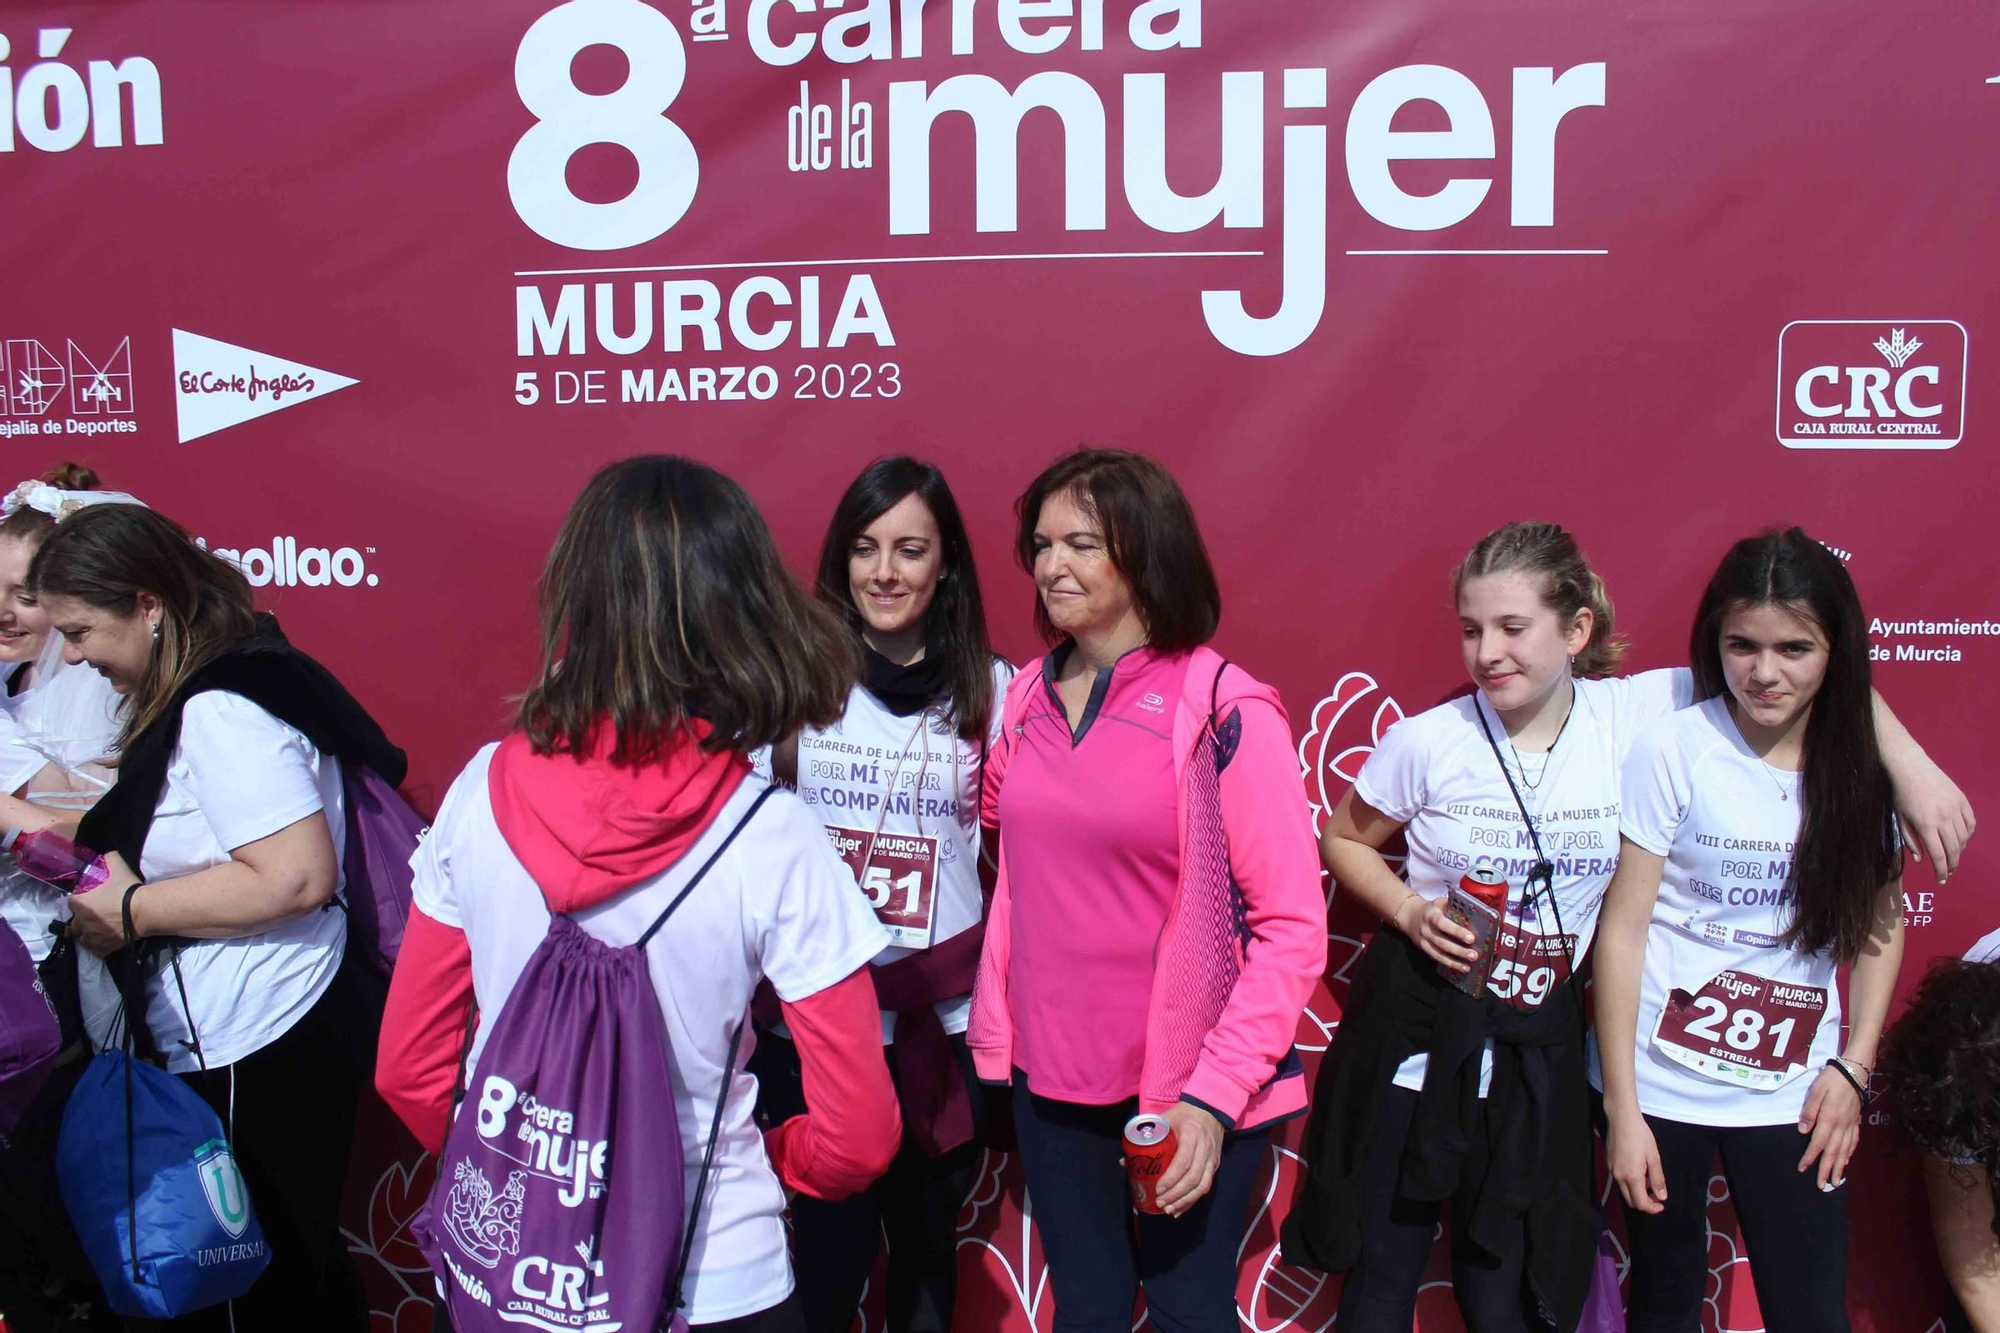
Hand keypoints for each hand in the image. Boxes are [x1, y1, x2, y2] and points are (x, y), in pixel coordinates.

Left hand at [60, 854, 141, 956]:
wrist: (144, 910)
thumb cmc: (128, 889)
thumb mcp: (117, 866)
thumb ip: (107, 858)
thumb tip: (104, 853)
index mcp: (79, 903)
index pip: (71, 902)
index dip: (79, 900)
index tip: (88, 899)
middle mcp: (80, 922)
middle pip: (72, 924)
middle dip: (80, 920)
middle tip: (93, 916)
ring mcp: (91, 937)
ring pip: (82, 938)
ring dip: (87, 934)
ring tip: (97, 930)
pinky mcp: (103, 948)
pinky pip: (95, 950)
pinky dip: (97, 946)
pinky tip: (104, 941)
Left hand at [1150, 1101, 1224, 1216]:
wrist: (1209, 1110)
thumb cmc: (1183, 1115)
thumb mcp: (1165, 1120)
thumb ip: (1147, 1139)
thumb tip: (1124, 1162)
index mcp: (1191, 1134)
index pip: (1183, 1161)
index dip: (1171, 1179)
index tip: (1157, 1189)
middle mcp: (1205, 1148)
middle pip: (1193, 1178)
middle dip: (1175, 1194)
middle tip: (1160, 1203)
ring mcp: (1212, 1158)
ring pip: (1202, 1186)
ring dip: (1185, 1201)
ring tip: (1169, 1210)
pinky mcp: (1215, 1166)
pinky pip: (1206, 1187)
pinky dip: (1192, 1200)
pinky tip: (1180, 1209)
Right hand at [1398, 895, 1478, 971]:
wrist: (1409, 915)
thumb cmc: (1431, 909)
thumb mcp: (1440, 903)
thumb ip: (1454, 907)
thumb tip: (1476, 914)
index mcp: (1432, 915)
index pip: (1443, 924)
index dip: (1456, 931)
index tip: (1471, 938)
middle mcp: (1427, 929)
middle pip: (1442, 942)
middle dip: (1459, 950)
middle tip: (1474, 955)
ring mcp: (1424, 940)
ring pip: (1440, 953)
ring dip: (1455, 961)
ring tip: (1468, 966)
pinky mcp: (1424, 949)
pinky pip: (1437, 958)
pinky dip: (1450, 964)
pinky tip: (1461, 968)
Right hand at [1607, 1109, 1668, 1214]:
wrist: (1621, 1118)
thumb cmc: (1640, 1135)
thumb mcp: (1654, 1157)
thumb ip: (1658, 1179)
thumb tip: (1661, 1197)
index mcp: (1632, 1176)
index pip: (1640, 1203)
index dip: (1652, 1208)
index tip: (1661, 1205)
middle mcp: (1619, 1177)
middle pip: (1630, 1201)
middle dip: (1644, 1203)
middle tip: (1657, 1196)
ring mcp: (1611, 1170)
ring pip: (1624, 1191)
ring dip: (1637, 1193)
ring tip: (1649, 1181)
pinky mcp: (1608, 1163)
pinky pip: (1620, 1180)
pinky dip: (1630, 1183)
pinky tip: (1639, 1171)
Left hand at [1798, 1065, 1862, 1191]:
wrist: (1855, 1071)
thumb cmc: (1831, 1079)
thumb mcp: (1816, 1091)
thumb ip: (1809, 1111)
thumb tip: (1803, 1131)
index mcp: (1830, 1118)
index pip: (1818, 1143)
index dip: (1810, 1157)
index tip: (1803, 1168)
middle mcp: (1842, 1126)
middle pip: (1833, 1152)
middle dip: (1826, 1170)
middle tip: (1822, 1186)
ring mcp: (1851, 1125)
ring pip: (1845, 1151)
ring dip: (1839, 1167)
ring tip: (1835, 1181)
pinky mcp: (1856, 1122)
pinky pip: (1853, 1142)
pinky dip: (1849, 1154)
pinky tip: (1846, 1162)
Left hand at [1893, 759, 1975, 883]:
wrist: (1911, 766)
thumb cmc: (1901, 793)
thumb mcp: (1900, 818)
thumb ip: (1910, 841)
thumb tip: (1920, 860)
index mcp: (1926, 825)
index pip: (1938, 855)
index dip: (1941, 871)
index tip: (1940, 880)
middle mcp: (1944, 818)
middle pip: (1954, 850)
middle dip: (1952, 865)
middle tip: (1948, 873)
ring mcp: (1955, 808)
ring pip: (1964, 838)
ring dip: (1959, 850)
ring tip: (1952, 855)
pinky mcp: (1962, 800)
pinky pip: (1971, 823)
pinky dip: (1968, 834)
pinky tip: (1961, 838)